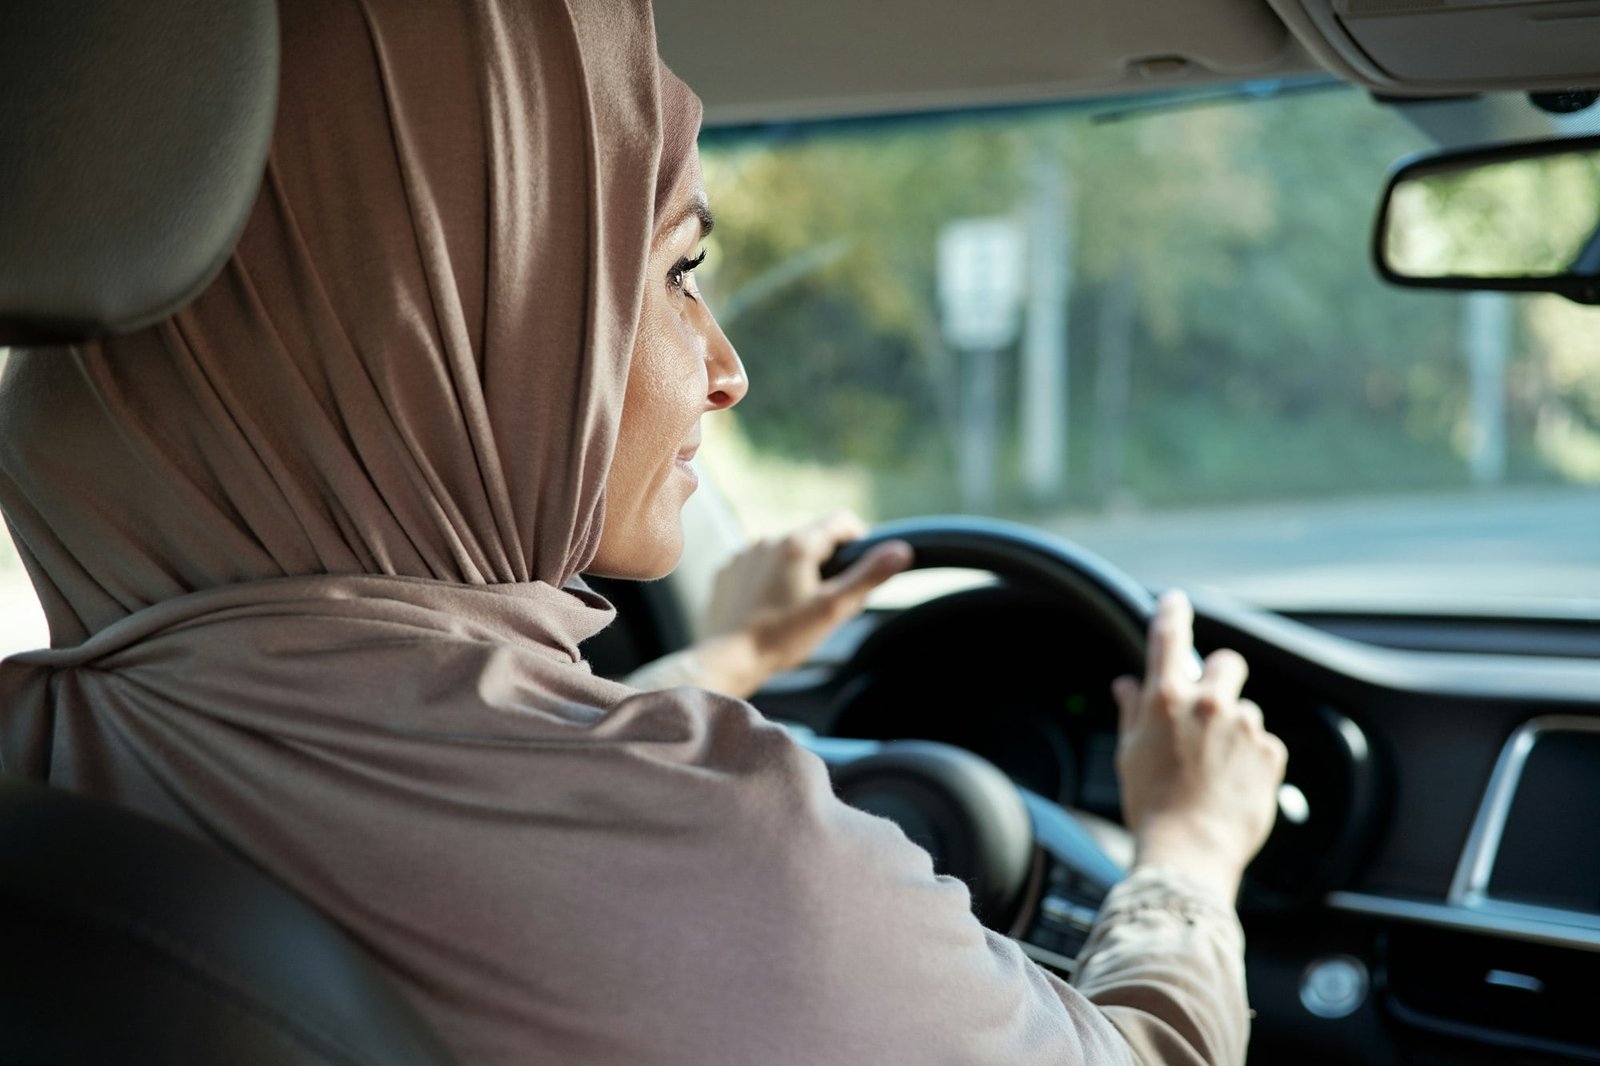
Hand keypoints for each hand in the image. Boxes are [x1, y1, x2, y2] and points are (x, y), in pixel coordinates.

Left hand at [696, 512, 911, 696]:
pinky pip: (758, 565)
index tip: (861, 566)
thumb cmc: (781, 636)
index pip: (841, 521)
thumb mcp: (834, 609)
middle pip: (812, 537)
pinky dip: (769, 579)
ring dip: (797, 569)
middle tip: (831, 598)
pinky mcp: (727, 572)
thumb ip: (868, 576)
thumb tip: (901, 550)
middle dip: (827, 561)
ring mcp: (744, 555)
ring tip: (798, 606)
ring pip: (784, 551)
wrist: (728, 659)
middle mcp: (767, 540)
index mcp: (797, 544)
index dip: (859, 539)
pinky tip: (771, 607)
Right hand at [1110, 590, 1286, 903]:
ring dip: (1232, 726)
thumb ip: (1132, 711)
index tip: (1174, 602)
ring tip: (1213, 767)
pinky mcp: (1270, 753)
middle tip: (1208, 701)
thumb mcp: (1129, 753)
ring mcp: (1244, 728)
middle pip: (1225, 663)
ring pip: (1244, 709)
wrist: (1189, 850)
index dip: (1171, 613)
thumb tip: (1127, 686)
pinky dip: (1249, 756)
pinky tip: (1231, 782)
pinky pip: (1261, 742)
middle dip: (1218, 675)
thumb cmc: (1150, 804)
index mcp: (1167, 699)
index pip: (1169, 637)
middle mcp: (1209, 704)